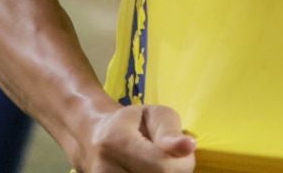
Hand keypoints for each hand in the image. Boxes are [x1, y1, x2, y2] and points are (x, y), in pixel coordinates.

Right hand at [76, 104, 196, 172]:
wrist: (95, 139)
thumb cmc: (132, 124)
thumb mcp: (155, 116)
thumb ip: (170, 131)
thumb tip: (188, 146)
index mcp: (116, 141)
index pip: (162, 167)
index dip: (182, 164)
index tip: (182, 152)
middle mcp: (104, 170)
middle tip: (168, 160)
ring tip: (155, 168)